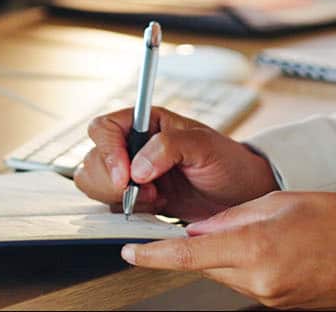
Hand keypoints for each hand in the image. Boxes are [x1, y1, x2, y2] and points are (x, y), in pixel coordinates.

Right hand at [72, 106, 277, 221]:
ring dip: (118, 198)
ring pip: (96, 184)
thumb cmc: (228, 161)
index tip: (126, 175)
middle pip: (93, 159)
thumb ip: (168, 147)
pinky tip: (156, 208)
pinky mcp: (138, 199)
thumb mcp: (204, 146)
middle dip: (112, 181)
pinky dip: (127, 212)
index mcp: (146, 122)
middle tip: (145, 192)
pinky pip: (112, 206)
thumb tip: (136, 167)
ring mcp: (133, 174)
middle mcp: (134, 145)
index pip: (105, 128)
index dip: (108, 151)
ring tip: (154, 199)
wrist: (242, 195)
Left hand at [120, 191, 335, 309]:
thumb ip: (233, 216)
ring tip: (260, 231)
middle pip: (207, 265)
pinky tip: (272, 247)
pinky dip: (249, 265)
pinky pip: (250, 283)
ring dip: (228, 254)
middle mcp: (259, 281)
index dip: (153, 255)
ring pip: (227, 274)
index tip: (130, 251)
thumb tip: (202, 228)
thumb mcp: (280, 201)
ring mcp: (270, 298)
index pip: (188, 256)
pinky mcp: (281, 306)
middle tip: (217, 222)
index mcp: (255, 249)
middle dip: (201, 246)